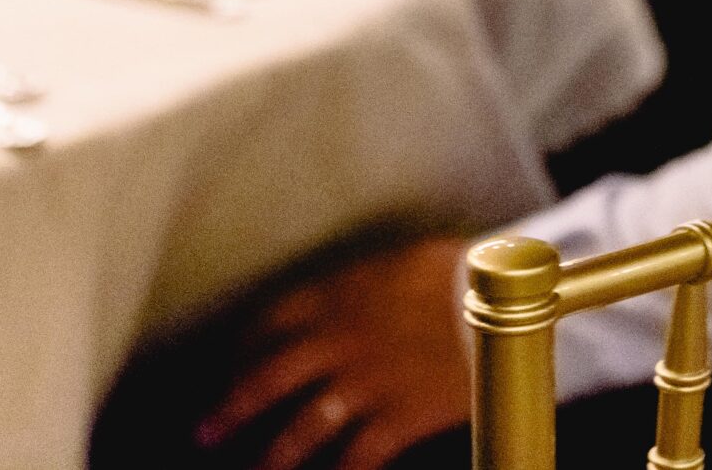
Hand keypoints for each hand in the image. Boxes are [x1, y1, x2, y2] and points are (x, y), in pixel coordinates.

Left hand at [198, 236, 471, 469]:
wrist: (506, 301)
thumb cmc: (463, 271)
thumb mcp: (403, 261)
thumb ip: (365, 284)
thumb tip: (352, 294)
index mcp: (337, 293)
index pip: (270, 322)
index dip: (243, 348)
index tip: (230, 365)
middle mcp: (339, 340)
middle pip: (267, 379)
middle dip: (232, 408)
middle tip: (205, 433)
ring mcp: (366, 382)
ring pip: (301, 428)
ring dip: (273, 457)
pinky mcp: (398, 417)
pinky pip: (357, 458)